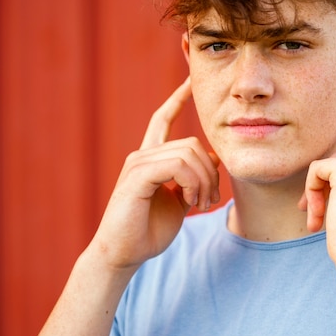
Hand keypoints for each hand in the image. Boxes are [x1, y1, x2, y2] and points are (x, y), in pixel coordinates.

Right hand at [91, 77, 219, 269]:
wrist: (124, 255)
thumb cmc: (149, 231)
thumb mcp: (180, 200)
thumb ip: (193, 178)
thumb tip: (211, 157)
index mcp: (151, 159)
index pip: (163, 119)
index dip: (178, 99)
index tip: (191, 80)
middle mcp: (142, 156)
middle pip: (191, 143)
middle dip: (211, 172)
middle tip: (211, 199)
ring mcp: (137, 165)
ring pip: (188, 154)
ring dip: (204, 181)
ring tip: (202, 203)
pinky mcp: (136, 178)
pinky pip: (176, 166)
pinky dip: (192, 183)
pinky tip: (191, 200)